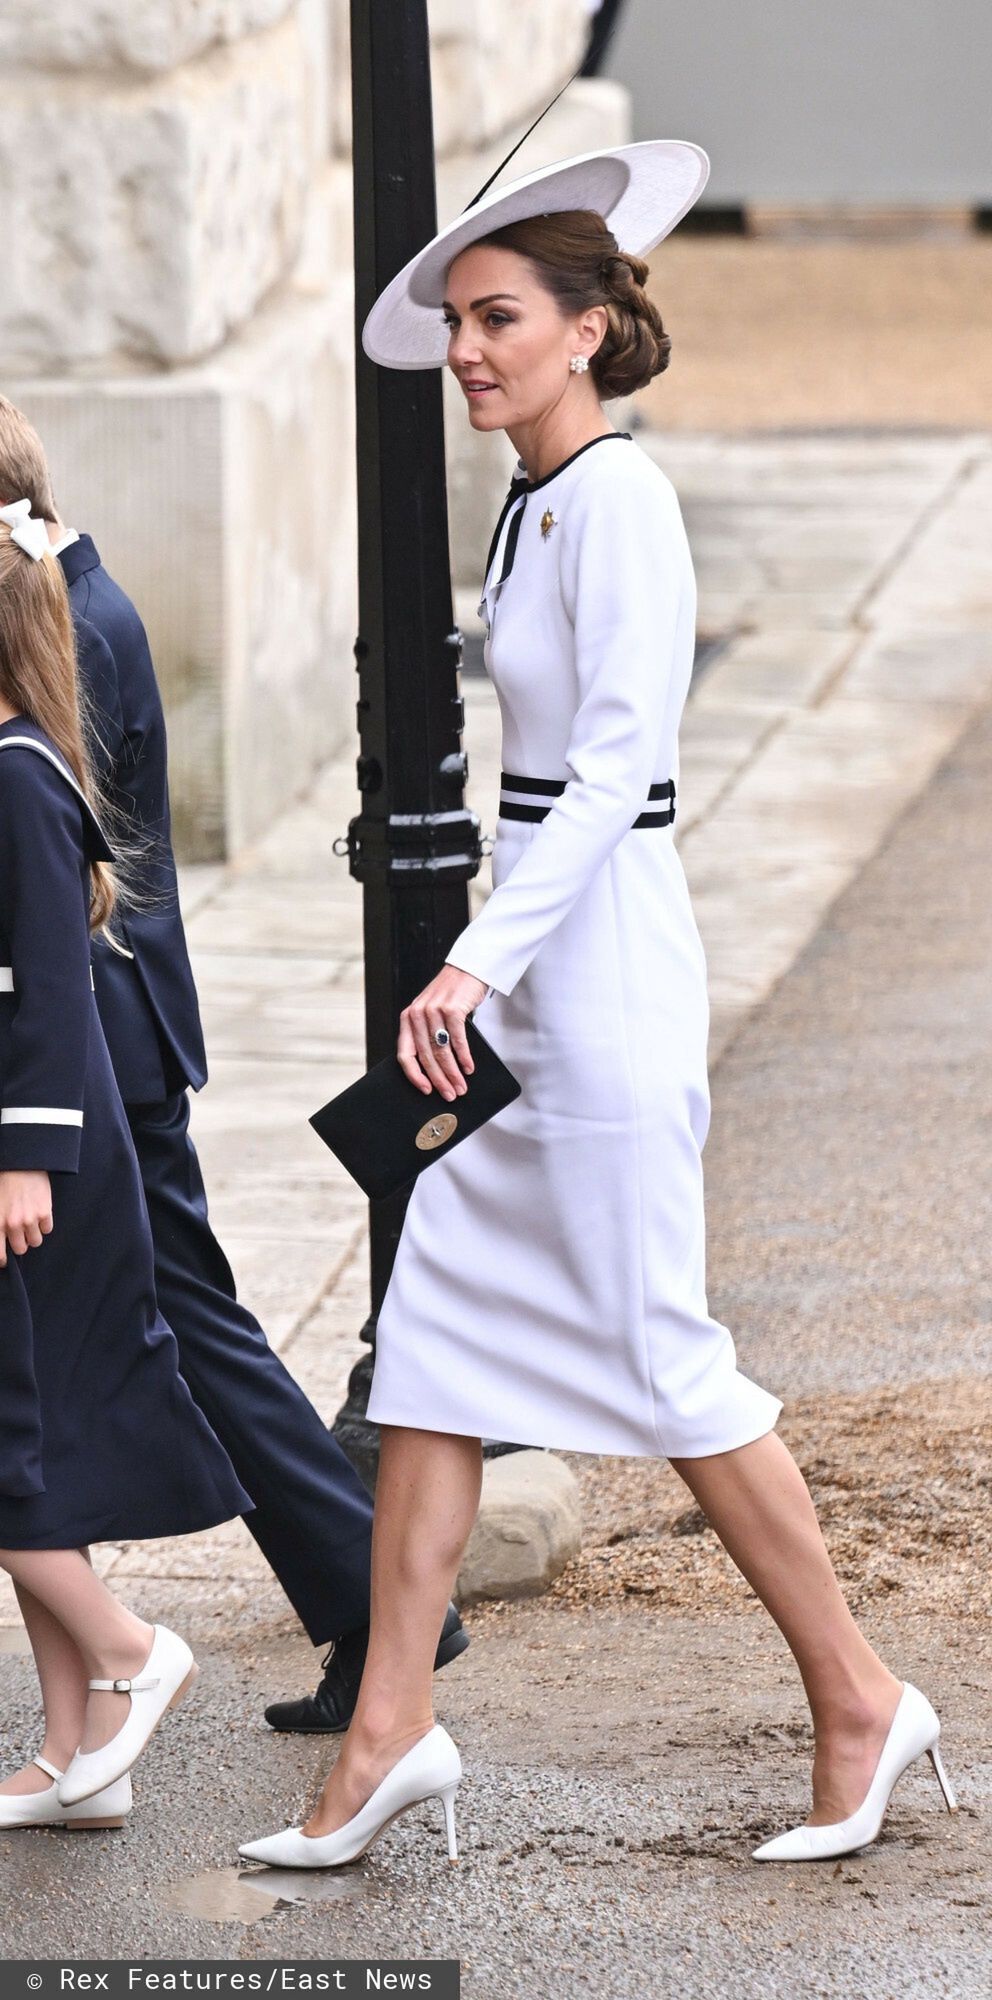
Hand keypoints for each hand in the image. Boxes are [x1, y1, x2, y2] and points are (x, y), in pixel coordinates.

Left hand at [0, 1170, 53, 1267]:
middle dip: (21, 1243)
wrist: (22, 1165)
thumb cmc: (4, 1183)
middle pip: (20, 1249)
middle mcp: (13, 1224)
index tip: (5, 1260)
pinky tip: (40, 1213)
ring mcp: (30, 1219)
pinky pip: (47, 1230)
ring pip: (36, 1241)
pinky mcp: (44, 1213)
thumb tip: (1, 1235)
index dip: (3, 1260)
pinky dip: (44, 1224)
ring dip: (34, 1234)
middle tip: (21, 1234)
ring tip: (31, 1222)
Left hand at [397, 964, 489, 1099]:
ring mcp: (434, 1011)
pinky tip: (469, 1068)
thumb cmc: (451, 994)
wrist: (468, 969)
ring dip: (453, 1073)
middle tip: (450, 1094)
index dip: (414, 1076)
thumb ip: (427, 1034)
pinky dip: (464, 1057)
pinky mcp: (452, 1008)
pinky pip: (457, 1040)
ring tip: (461, 1086)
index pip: (405, 1054)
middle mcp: (417, 1014)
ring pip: (442, 1051)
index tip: (425, 1090)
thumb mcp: (431, 1012)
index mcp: (408, 1018)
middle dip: (439, 1080)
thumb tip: (435, 1069)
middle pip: (426, 1057)